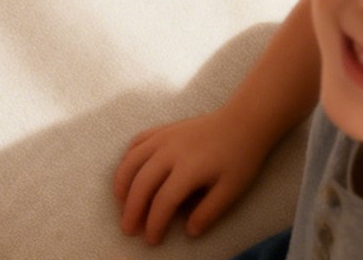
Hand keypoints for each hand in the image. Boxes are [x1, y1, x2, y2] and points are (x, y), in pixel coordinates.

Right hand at [113, 110, 270, 245]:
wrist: (242, 121)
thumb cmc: (239, 158)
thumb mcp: (231, 191)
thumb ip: (208, 212)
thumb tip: (189, 232)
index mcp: (188, 168)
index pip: (163, 201)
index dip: (155, 223)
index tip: (152, 240)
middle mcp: (170, 150)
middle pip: (142, 182)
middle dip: (132, 209)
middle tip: (128, 228)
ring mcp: (164, 136)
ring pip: (133, 159)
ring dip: (122, 182)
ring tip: (120, 202)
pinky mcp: (163, 128)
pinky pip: (137, 141)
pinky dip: (127, 158)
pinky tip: (127, 172)